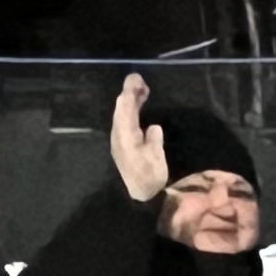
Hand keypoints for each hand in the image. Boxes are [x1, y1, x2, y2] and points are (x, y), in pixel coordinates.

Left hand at [109, 73, 169, 200]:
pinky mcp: (124, 145)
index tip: (136, 79)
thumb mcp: (155, 160)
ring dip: (130, 102)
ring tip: (141, 91)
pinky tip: (137, 110)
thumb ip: (153, 141)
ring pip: (123, 115)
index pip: (127, 108)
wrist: (136, 196)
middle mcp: (120, 135)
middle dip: (129, 93)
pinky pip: (125, 122)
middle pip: (122, 109)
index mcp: (126, 135)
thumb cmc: (148, 178)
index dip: (131, 92)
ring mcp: (120, 140)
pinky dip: (131, 112)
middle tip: (139, 81)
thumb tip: (153, 127)